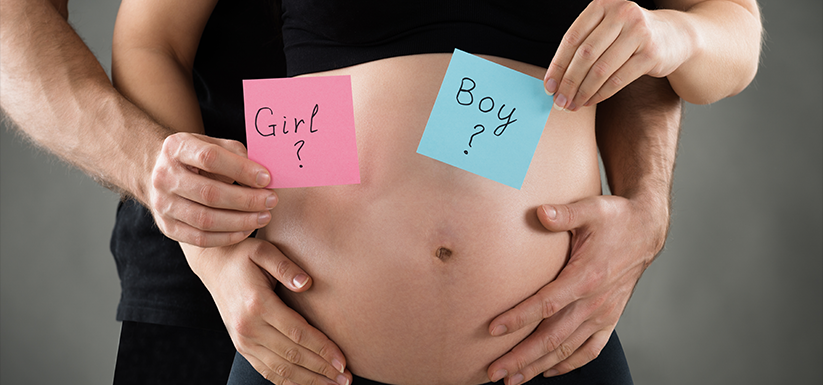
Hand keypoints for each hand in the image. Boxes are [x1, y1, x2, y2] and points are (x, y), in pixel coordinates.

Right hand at [148, 132, 277, 246]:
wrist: (160, 171)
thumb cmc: (196, 158)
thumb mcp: (213, 144)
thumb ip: (236, 154)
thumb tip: (262, 175)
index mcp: (176, 147)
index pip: (210, 158)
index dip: (241, 170)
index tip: (266, 178)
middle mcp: (164, 176)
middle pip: (209, 193)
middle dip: (246, 200)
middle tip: (271, 201)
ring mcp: (162, 204)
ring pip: (206, 220)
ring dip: (241, 221)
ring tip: (264, 217)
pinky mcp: (167, 227)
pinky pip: (201, 238)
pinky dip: (228, 237)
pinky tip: (247, 229)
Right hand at [182, 238, 351, 384]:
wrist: (214, 266)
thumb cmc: (244, 256)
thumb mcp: (264, 250)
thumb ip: (285, 266)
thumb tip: (307, 283)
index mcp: (257, 304)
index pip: (297, 333)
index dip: (322, 349)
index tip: (343, 360)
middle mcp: (248, 327)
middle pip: (292, 356)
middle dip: (322, 370)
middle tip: (347, 379)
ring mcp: (243, 341)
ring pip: (280, 369)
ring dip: (309, 381)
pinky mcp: (242, 347)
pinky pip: (267, 371)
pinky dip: (288, 382)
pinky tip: (308, 384)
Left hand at [487, 195, 667, 383]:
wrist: (647, 231)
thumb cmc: (615, 219)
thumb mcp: (592, 209)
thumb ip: (564, 213)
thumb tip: (541, 212)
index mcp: (586, 277)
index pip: (546, 304)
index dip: (518, 318)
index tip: (493, 329)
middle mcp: (595, 302)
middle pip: (552, 338)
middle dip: (521, 357)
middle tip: (494, 371)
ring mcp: (603, 314)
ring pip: (566, 349)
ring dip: (538, 367)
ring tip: (512, 380)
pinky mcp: (609, 319)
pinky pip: (589, 351)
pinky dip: (568, 364)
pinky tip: (548, 371)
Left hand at [545, 0, 692, 110]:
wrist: (675, 35)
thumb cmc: (630, 35)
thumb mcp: (607, 30)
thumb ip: (583, 45)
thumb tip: (553, 81)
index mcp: (603, 6)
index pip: (572, 38)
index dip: (557, 65)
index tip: (548, 86)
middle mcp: (622, 14)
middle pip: (585, 55)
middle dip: (568, 82)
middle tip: (558, 101)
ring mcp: (639, 33)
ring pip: (601, 69)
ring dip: (583, 91)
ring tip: (572, 105)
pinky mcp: (651, 53)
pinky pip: (618, 79)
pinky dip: (600, 94)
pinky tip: (590, 101)